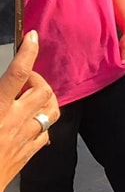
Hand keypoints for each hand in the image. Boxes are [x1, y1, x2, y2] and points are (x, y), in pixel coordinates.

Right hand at [0, 31, 59, 191]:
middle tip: (26, 78)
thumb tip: (2, 86)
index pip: (18, 74)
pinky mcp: (30, 153)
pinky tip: (33, 122)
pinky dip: (43, 123)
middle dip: (38, 79)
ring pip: (52, 110)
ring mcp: (26, 138)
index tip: (33, 37)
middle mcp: (16, 121)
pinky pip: (46, 133)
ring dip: (47, 99)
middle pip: (43, 90)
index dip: (28, 53)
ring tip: (34, 95)